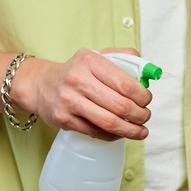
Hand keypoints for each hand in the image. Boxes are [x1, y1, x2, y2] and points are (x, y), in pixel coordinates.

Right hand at [13, 47, 152, 140]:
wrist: (40, 84)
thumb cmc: (76, 72)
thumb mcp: (98, 56)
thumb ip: (125, 59)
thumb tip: (150, 72)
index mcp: (90, 61)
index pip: (126, 84)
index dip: (143, 97)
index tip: (147, 101)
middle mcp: (78, 80)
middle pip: (120, 106)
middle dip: (140, 115)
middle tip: (145, 117)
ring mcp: (69, 101)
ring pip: (109, 122)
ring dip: (131, 130)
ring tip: (141, 131)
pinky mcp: (64, 119)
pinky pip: (96, 132)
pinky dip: (113, 135)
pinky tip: (121, 133)